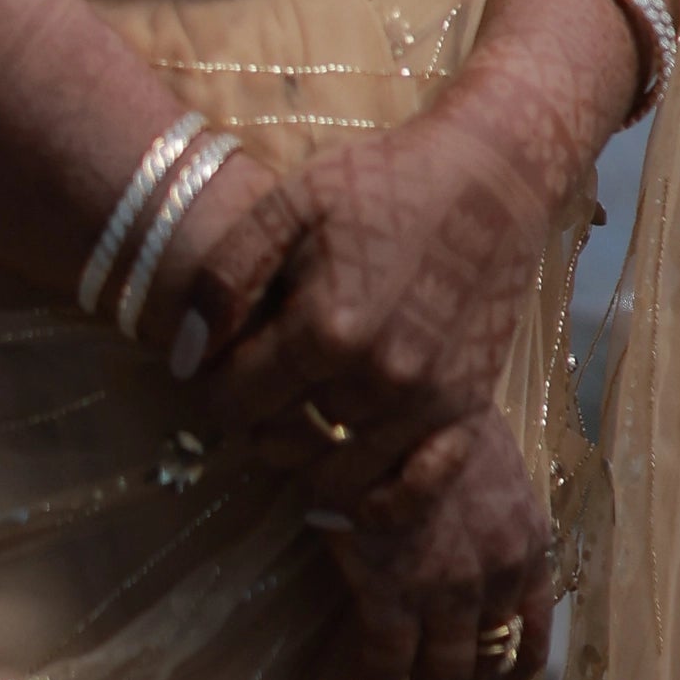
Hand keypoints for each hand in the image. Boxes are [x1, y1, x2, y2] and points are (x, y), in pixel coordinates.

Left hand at [164, 95, 562, 492]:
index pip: (234, 403)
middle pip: (281, 444)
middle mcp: (378, 379)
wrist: (492, 174)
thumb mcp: (291, 202)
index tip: (221, 367)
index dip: (213, 389)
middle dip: (259, 422)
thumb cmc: (385, 180)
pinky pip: (418, 492)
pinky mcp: (469, 409)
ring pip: (339, 478)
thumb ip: (228, 275)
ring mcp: (428, 402)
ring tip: (303, 426)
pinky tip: (353, 496)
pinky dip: (380, 505)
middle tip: (264, 389)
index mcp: (325, 327)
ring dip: (309, 463)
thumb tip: (187, 357)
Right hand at [317, 409, 554, 679]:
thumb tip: (447, 549)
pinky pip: (385, 668)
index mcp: (528, 542)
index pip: (529, 640)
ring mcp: (451, 587)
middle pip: (483, 676)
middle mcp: (501, 573)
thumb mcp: (475, 458)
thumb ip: (475, 514)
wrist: (389, 385)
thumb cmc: (421, 410)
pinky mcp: (396, 588)